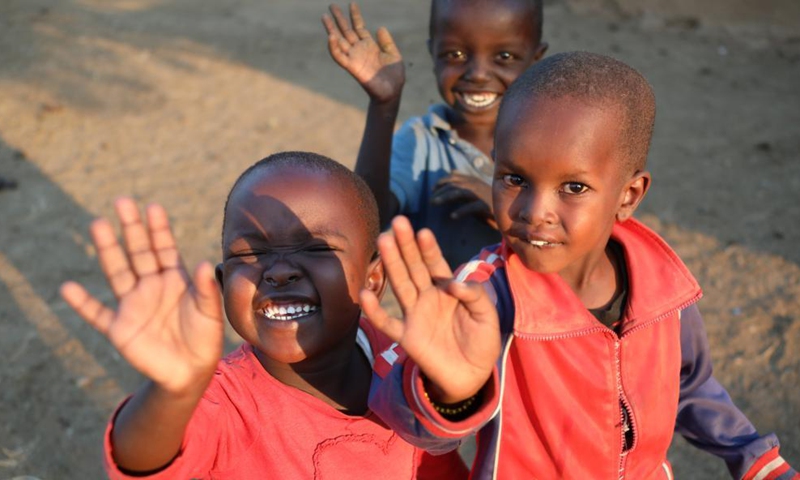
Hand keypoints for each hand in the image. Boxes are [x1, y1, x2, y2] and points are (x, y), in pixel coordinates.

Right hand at [60, 198, 223, 394]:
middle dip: (131, 227)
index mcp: (174, 279)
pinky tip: (67, 288)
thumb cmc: (204, 337)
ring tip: (97, 224)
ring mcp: (133, 305)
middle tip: (122, 201)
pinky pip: (97, 314)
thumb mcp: (209, 311)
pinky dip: (82, 303)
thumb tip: (204, 263)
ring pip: (117, 272)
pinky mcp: (120, 328)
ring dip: (108, 250)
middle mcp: (151, 286)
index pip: (164, 248)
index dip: (158, 228)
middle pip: (138, 252)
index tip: (153, 206)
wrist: (190, 371)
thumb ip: (205, 289)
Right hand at [323, 3, 404, 103]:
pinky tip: (331, 36)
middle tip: (331, 5)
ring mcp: (354, 58)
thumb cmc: (393, 76)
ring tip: (324, 16)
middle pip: (346, 31)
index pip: (359, 27)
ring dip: (331, 29)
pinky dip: (334, 47)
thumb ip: (386, 42)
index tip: (352, 3)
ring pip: (339, 41)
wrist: (392, 92)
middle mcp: (359, 50)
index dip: (355, 16)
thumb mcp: (393, 54)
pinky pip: (340, 57)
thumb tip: (380, 27)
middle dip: (339, 18)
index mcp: (369, 46)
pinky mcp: (352, 68)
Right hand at [360, 216, 499, 402]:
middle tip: (398, 221)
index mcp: (447, 289)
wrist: (472, 375)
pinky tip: (364, 294)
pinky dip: (374, 310)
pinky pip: (386, 322)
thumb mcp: (488, 316)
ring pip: (400, 285)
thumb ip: (475, 296)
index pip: (435, 263)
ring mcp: (414, 315)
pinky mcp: (406, 337)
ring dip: (391, 264)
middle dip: (406, 245)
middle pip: (414, 267)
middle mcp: (427, 297)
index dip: (428, 248)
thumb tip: (452, 285)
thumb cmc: (481, 341)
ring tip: (383, 241)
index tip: (422, 231)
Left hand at [432, 172, 496, 228]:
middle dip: (439, 191)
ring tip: (434, 203)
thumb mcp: (477, 189)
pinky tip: (452, 216)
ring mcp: (481, 194)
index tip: (432, 189)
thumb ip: (465, 183)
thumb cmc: (491, 201)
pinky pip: (471, 207)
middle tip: (430, 201)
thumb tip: (452, 173)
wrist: (511, 212)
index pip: (454, 176)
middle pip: (453, 184)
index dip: (441, 181)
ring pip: (459, 192)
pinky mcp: (486, 206)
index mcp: (473, 181)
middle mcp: (476, 185)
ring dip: (444, 197)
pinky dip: (461, 211)